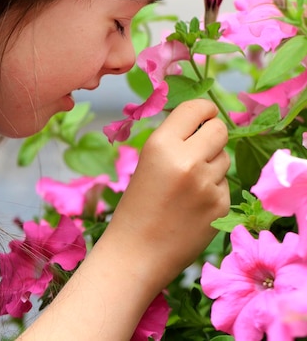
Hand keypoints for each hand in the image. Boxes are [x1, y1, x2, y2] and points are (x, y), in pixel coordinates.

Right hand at [104, 98, 229, 294]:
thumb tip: (205, 120)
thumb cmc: (138, 204)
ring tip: (190, 182)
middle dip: (213, 132)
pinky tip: (193, 204)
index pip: (196, 109)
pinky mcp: (220, 206)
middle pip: (219, 129)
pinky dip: (213, 189)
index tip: (206, 113)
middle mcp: (187, 160)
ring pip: (225, 157)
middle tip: (203, 143)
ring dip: (213, 163)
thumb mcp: (148, 160)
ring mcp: (207, 185)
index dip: (205, 109)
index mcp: (162, 144)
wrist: (137, 253)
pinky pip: (225, 184)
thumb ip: (176, 139)